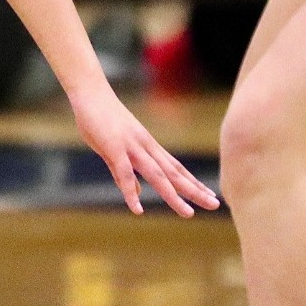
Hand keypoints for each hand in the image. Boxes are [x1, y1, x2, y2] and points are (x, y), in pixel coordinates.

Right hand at [69, 84, 219, 215]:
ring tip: (188, 214)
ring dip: (173, 195)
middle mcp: (146, 147)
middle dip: (194, 190)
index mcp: (148, 147)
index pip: (176, 168)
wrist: (90, 91)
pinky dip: (130, 192)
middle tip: (215, 205)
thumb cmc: (101, 118)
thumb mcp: (115, 149)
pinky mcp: (114, 148)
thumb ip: (124, 173)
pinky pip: (124, 173)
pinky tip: (138, 210)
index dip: (193, 182)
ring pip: (157, 175)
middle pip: (174, 173)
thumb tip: (137, 193)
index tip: (210, 195)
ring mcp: (132, 147)